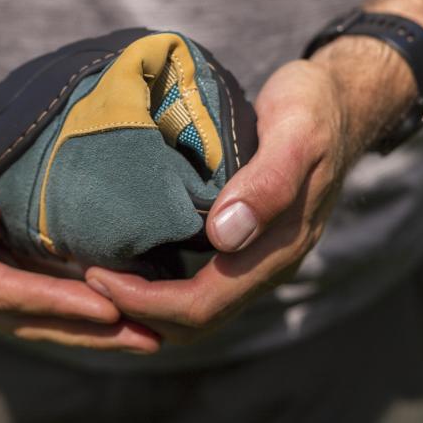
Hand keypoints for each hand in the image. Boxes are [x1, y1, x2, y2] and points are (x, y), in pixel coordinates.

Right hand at [0, 71, 159, 352]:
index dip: (50, 302)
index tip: (105, 307)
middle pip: (21, 316)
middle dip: (84, 329)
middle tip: (148, 338)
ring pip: (33, 312)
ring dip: (88, 326)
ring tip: (146, 333)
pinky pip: (36, 291)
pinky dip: (76, 302)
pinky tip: (120, 304)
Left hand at [85, 42, 415, 344]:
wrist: (342, 102)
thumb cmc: (314, 108)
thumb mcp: (297, 131)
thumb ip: (268, 183)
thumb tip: (225, 236)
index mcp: (278, 248)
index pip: (203, 304)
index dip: (146, 302)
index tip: (96, 274)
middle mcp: (266, 264)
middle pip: (194, 320)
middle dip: (135, 310)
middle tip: (81, 277)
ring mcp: (256, 256)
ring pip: (195, 309)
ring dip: (145, 305)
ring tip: (94, 273)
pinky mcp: (245, 242)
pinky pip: (199, 281)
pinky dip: (159, 283)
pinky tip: (126, 257)